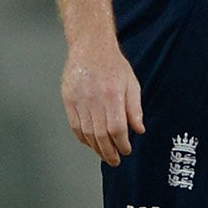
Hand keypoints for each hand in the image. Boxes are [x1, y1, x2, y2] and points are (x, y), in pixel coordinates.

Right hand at [62, 38, 142, 164]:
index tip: (126, 150)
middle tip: (114, 161)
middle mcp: (95, 100)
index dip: (122, 144)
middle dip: (108, 152)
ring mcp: (79, 100)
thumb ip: (135, 108)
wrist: (90, 47)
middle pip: (100, 135)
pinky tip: (90, 142)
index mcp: (112, 96)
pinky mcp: (68, 99)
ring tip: (103, 154)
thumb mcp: (132, 84)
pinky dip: (82, 137)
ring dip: (95, 147)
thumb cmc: (113, 64)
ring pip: (86, 133)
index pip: (117, 129)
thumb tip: (139, 129)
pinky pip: (75, 125)